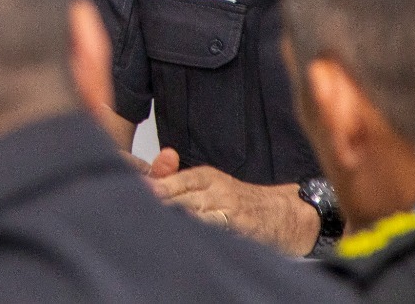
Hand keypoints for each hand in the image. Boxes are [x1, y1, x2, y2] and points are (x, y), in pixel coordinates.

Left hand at [146, 148, 318, 255]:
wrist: (281, 213)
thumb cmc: (240, 201)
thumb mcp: (211, 186)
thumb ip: (181, 185)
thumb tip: (149, 187)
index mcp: (206, 176)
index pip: (173, 182)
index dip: (152, 190)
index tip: (133, 195)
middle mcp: (216, 188)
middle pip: (179, 198)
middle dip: (158, 206)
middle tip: (137, 213)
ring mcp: (228, 207)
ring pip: (194, 214)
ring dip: (174, 220)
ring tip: (154, 227)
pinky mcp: (240, 226)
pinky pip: (215, 231)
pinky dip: (199, 234)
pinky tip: (184, 238)